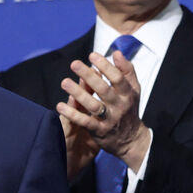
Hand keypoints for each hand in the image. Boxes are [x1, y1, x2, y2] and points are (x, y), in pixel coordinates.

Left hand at [55, 49, 149, 170]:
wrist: (131, 140)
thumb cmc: (129, 109)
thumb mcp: (133, 90)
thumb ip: (126, 71)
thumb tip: (116, 52)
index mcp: (128, 94)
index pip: (118, 78)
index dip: (105, 66)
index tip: (92, 55)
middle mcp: (119, 106)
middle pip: (103, 89)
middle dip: (89, 76)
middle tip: (74, 63)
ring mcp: (109, 119)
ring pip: (93, 105)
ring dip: (78, 93)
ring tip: (65, 82)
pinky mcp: (99, 131)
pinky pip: (84, 122)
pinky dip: (72, 114)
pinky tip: (59, 106)